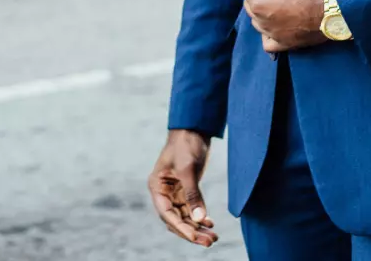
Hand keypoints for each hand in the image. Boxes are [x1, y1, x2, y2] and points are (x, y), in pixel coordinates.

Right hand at [148, 129, 217, 247]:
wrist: (193, 129)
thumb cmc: (186, 145)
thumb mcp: (188, 169)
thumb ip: (193, 195)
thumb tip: (200, 219)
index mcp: (157, 186)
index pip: (167, 214)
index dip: (182, 228)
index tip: (197, 237)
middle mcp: (163, 192)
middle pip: (175, 219)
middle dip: (191, 231)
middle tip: (210, 241)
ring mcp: (174, 192)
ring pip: (184, 217)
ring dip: (197, 227)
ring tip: (213, 237)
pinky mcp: (185, 189)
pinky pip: (191, 209)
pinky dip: (200, 217)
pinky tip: (211, 223)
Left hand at [244, 0, 327, 52]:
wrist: (335, 11)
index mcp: (258, 3)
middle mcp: (262, 22)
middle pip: (253, 5)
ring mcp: (274, 35)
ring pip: (260, 23)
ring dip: (267, 10)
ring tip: (283, 1)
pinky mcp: (287, 44)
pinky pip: (269, 42)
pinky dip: (269, 35)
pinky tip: (277, 26)